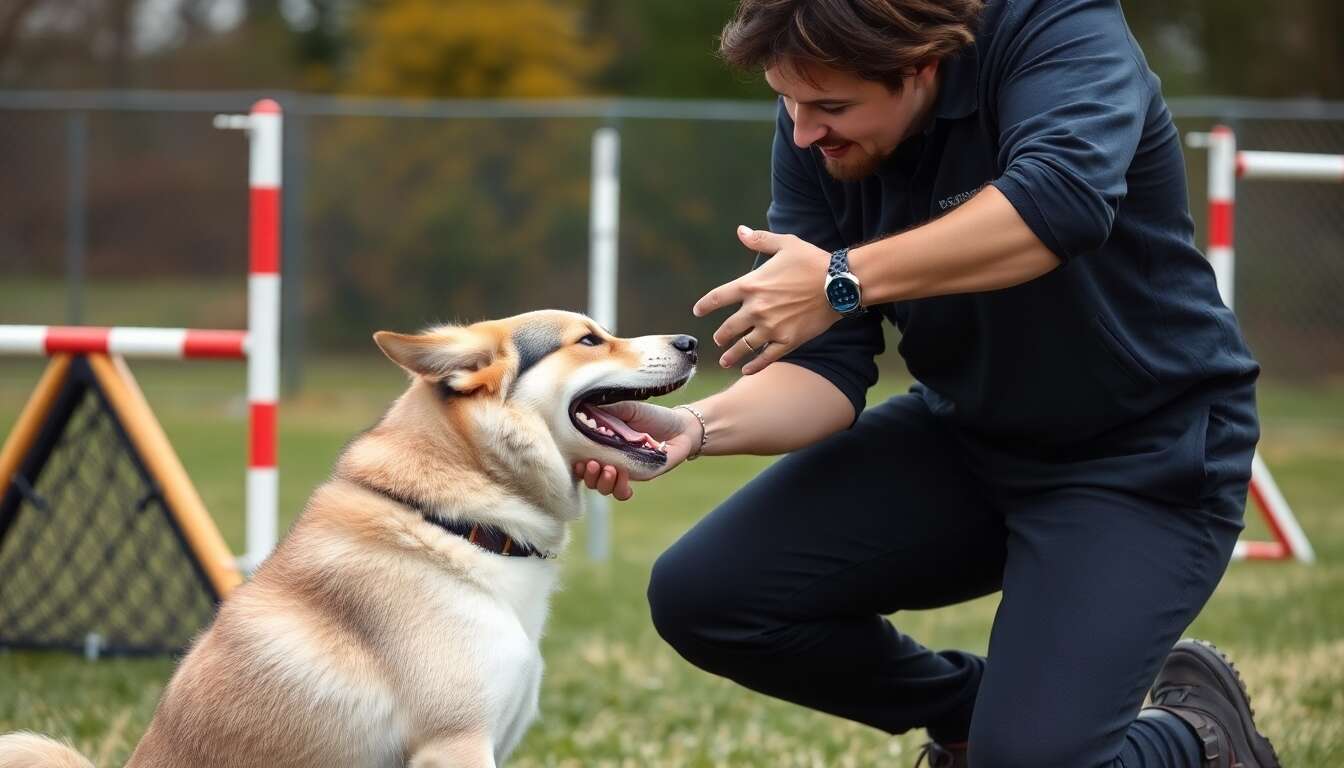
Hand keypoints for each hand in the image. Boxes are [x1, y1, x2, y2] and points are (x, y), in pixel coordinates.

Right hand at [572, 402, 702, 500]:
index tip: (578, 459)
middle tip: (593, 463)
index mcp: (602, 444)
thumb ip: (605, 410)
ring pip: (603, 488)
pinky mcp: (638, 477)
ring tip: (611, 470)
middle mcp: (609, 460)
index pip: (580, 458)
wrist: (680, 426)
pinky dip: (620, 489)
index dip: (575, 463)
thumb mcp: (626, 408)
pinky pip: (622, 492)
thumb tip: (580, 407)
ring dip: (602, 482)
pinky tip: (623, 479)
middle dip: (588, 475)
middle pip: (588, 478)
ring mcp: (623, 471)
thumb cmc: (651, 415)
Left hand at [694, 226, 841, 374]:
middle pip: (728, 328)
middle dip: (720, 336)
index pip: (718, 297)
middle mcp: (757, 309)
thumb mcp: (785, 244)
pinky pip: (765, 358)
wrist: (839, 283)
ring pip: (743, 347)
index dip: (705, 305)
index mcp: (751, 285)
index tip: (698, 311)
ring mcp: (771, 327)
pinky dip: (754, 366)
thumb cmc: (812, 261)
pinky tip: (746, 371)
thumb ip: (759, 240)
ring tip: (725, 361)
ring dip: (731, 356)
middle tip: (717, 340)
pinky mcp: (787, 341)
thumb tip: (740, 231)